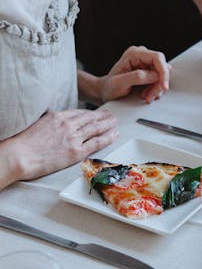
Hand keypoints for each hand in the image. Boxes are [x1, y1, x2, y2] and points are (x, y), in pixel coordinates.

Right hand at [1, 108, 118, 187]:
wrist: (19, 155)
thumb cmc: (22, 143)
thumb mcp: (36, 123)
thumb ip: (48, 121)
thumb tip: (50, 121)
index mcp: (57, 116)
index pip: (77, 113)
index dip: (88, 113)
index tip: (94, 113)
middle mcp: (68, 124)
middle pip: (89, 118)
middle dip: (101, 116)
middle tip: (110, 115)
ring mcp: (73, 137)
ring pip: (96, 128)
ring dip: (108, 124)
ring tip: (115, 122)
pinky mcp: (76, 151)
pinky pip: (96, 142)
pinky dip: (108, 137)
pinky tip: (115, 134)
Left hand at [99, 46, 170, 103]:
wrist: (106, 91)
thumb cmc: (110, 87)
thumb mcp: (119, 83)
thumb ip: (136, 77)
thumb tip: (154, 75)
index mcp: (134, 54)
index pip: (157, 58)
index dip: (163, 72)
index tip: (163, 87)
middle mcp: (141, 55)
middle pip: (161, 67)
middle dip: (158, 84)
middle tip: (150, 96)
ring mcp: (146, 62)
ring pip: (161, 74)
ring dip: (156, 88)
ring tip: (146, 96)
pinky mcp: (149, 70)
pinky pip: (159, 79)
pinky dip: (155, 88)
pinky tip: (147, 94)